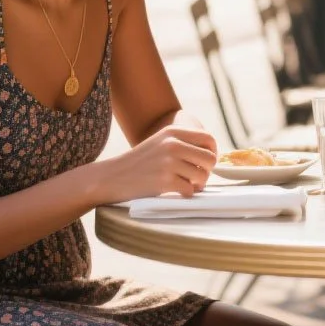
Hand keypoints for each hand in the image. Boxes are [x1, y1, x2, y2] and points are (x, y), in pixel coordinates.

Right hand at [84, 124, 217, 204]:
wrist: (111, 176)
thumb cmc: (140, 162)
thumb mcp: (160, 142)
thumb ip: (183, 142)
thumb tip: (213, 152)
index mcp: (173, 132)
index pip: (209, 139)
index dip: (213, 152)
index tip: (206, 162)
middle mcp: (173, 144)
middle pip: (210, 159)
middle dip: (207, 171)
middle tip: (197, 177)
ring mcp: (169, 163)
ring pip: (202, 176)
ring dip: (197, 184)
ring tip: (186, 184)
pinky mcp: (165, 181)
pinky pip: (190, 190)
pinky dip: (186, 194)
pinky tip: (176, 191)